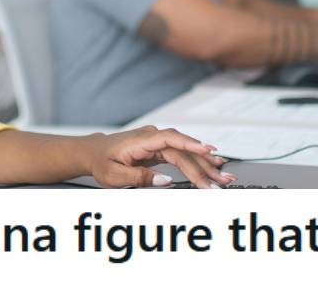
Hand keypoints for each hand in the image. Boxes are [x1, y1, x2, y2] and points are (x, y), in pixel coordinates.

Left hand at [81, 126, 235, 188]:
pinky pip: (182, 154)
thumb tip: (165, 181)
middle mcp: (152, 137)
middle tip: (220, 180)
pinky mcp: (161, 148)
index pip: (170, 140)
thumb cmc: (102, 162)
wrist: (94, 152)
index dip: (191, 144)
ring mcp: (157, 141)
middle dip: (204, 165)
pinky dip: (198, 161)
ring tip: (223, 175)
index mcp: (141, 140)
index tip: (208, 152)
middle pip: (183, 149)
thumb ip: (140, 178)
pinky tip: (212, 164)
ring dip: (205, 164)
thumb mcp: (114, 176)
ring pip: (186, 152)